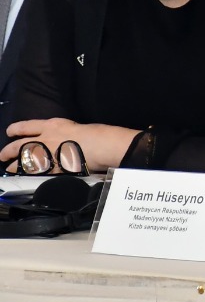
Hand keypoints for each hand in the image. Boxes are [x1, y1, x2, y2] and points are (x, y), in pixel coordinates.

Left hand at [3, 118, 138, 171]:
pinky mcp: (50, 168)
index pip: (27, 126)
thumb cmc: (95, 133)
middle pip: (19, 145)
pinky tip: (23, 176)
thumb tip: (63, 140)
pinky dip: (27, 174)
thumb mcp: (76, 127)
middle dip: (8, 150)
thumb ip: (65, 133)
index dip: (16, 129)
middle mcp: (44, 139)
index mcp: (52, 125)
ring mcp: (46, 155)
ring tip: (8, 168)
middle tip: (2, 155)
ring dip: (13, 165)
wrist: (99, 145)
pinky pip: (34, 172)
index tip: (10, 132)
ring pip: (23, 161)